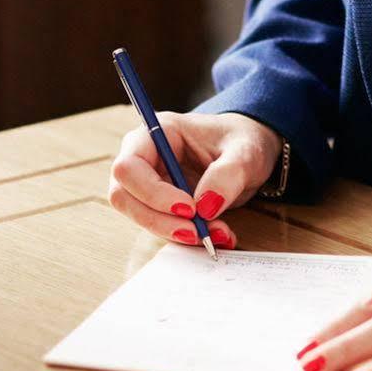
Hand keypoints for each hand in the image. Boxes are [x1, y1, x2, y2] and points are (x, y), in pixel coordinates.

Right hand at [107, 111, 282, 249]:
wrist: (246, 153)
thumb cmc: (241, 141)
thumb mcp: (245, 152)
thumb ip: (228, 174)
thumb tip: (206, 206)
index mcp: (157, 134)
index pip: (129, 167)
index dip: (152, 193)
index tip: (189, 208)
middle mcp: (144, 158)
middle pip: (124, 197)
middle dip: (158, 220)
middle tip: (196, 232)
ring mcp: (147, 184)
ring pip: (139, 217)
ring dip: (173, 232)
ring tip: (214, 235)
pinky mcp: (158, 205)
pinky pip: (161, 227)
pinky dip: (186, 236)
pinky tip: (215, 235)